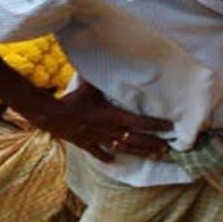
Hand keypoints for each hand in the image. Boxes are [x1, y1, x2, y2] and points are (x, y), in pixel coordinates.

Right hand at [26, 82, 171, 161]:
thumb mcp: (89, 87)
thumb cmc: (73, 100)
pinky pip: (99, 152)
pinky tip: (113, 160)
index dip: (155, 125)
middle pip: (136, 139)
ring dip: (140, 153)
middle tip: (167, 150)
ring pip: (124, 148)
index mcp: (113, 116)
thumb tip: (107, 61)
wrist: (52, 116)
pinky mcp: (87, 144)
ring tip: (154, 157)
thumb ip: (101, 79)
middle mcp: (110, 130)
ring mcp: (99, 139)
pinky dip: (106, 156)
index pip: (140, 122)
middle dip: (153, 144)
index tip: (170, 128)